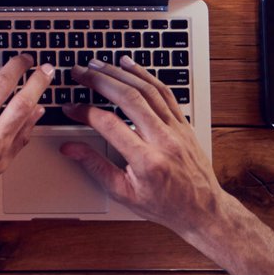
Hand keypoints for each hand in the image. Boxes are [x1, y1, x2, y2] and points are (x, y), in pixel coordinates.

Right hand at [61, 56, 230, 233]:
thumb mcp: (123, 193)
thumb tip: (69, 148)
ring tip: (98, 64)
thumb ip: (94, 166)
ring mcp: (177, 130)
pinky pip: (164, 92)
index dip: (85, 112)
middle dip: (100, 80)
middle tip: (79, 72)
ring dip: (119, 73)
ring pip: (147, 90)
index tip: (71, 108)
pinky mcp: (184, 124)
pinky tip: (129, 65)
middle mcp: (164, 141)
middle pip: (129, 98)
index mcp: (147, 161)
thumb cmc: (165, 205)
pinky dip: (145, 75)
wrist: (203, 210)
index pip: (109, 124)